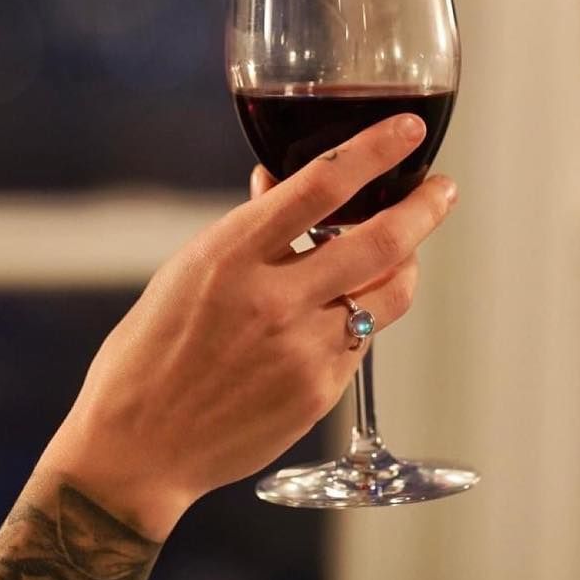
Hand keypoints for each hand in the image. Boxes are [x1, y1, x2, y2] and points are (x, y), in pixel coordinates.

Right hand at [40, 115, 456, 537]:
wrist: (136, 449)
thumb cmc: (153, 353)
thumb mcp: (187, 272)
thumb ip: (247, 227)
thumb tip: (281, 179)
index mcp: (231, 255)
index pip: (322, 185)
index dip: (375, 150)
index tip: (408, 130)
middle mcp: (274, 298)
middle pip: (382, 239)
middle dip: (426, 207)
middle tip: (444, 190)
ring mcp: (302, 347)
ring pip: (390, 292)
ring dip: (406, 264)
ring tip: (406, 251)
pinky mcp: (320, 390)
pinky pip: (363, 339)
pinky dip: (361, 318)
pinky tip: (344, 314)